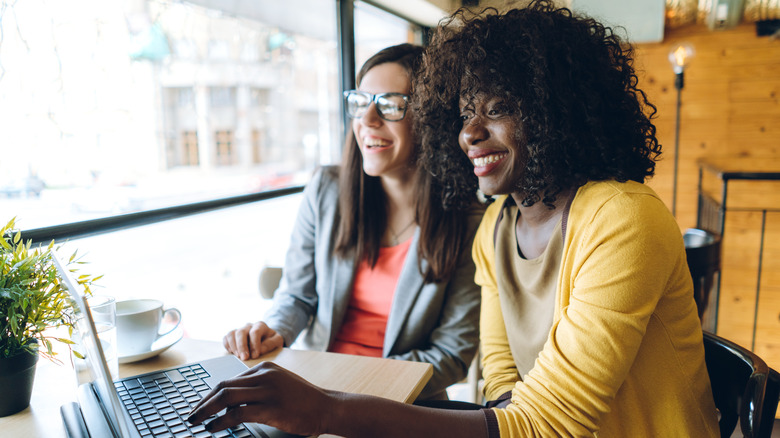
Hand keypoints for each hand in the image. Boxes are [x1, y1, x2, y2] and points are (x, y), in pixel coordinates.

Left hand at [186, 361, 332, 435]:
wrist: (326, 407)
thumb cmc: (303, 400)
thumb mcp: (279, 384)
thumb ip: (257, 387)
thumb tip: (229, 401)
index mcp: (265, 368)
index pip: (229, 380)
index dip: (210, 395)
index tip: (200, 407)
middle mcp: (264, 375)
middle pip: (223, 386)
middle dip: (203, 402)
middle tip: (191, 415)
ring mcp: (268, 390)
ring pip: (227, 397)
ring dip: (207, 410)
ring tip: (196, 422)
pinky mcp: (271, 407)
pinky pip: (238, 413)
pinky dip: (221, 421)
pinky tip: (213, 427)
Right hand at [223, 322, 283, 359]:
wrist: (267, 339)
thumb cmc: (271, 341)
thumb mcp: (277, 341)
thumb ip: (271, 344)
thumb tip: (260, 350)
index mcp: (260, 326)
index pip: (255, 332)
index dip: (254, 344)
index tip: (255, 355)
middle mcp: (249, 326)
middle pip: (241, 332)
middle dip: (242, 346)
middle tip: (244, 358)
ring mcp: (240, 330)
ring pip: (232, 334)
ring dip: (234, 346)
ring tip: (238, 357)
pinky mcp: (233, 336)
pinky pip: (226, 338)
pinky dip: (227, 345)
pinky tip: (232, 353)